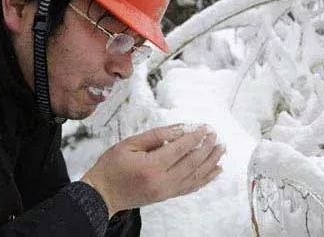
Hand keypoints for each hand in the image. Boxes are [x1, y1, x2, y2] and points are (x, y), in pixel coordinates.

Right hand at [80, 124, 224, 216]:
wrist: (102, 195)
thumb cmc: (112, 167)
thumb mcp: (130, 144)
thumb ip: (157, 135)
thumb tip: (180, 129)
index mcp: (152, 166)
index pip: (181, 148)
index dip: (195, 137)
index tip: (205, 128)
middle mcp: (162, 181)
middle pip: (193, 162)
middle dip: (207, 147)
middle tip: (215, 135)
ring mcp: (166, 191)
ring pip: (196, 176)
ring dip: (211, 162)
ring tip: (221, 149)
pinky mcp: (167, 196)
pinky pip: (191, 187)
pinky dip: (205, 178)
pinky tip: (215, 171)